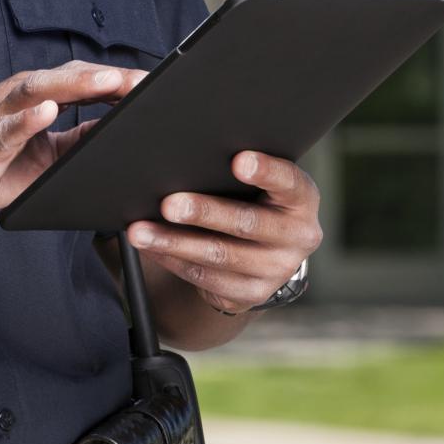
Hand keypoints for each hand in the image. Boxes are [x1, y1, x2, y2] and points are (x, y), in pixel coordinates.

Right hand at [0, 61, 142, 230]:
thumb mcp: (44, 157)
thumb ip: (77, 139)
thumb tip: (118, 130)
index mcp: (35, 100)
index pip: (84, 82)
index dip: (120, 81)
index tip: (157, 83)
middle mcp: (16, 99)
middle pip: (67, 78)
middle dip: (107, 77)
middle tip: (144, 78)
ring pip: (37, 91)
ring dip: (73, 84)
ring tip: (106, 80)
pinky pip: (3, 129)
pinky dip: (26, 119)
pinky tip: (46, 112)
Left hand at [125, 151, 322, 314]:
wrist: (268, 252)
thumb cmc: (254, 199)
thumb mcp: (261, 181)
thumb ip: (237, 165)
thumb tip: (180, 150)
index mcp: (302, 199)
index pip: (289, 182)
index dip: (266, 171)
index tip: (239, 161)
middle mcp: (298, 236)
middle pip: (247, 223)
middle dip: (204, 212)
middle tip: (169, 204)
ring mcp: (276, 270)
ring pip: (219, 255)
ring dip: (174, 242)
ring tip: (140, 231)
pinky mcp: (251, 293)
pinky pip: (205, 277)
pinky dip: (173, 260)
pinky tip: (150, 247)